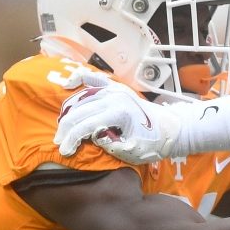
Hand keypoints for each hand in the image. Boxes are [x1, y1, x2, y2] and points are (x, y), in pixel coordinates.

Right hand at [55, 83, 181, 163]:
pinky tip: (67, 84)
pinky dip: (79, 78)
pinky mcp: (116, 88)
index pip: (86, 125)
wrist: (170, 129)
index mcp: (119, 112)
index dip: (72, 139)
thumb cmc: (153, 144)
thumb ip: (111, 145)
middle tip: (59, 143)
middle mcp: (114, 97)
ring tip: (62, 129)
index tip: (65, 151)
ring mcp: (115, 90)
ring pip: (81, 98)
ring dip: (68, 113)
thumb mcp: (133, 151)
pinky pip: (94, 78)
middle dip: (66, 129)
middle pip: (79, 111)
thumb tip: (93, 135)